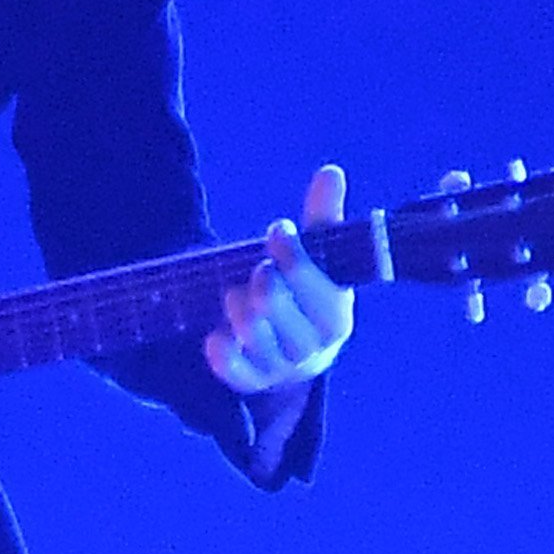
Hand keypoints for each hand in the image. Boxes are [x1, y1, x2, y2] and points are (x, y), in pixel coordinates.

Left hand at [209, 167, 360, 395]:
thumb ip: (324, 219)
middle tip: (256, 269)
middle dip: (260, 278)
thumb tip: (331, 171)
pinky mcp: (252, 382)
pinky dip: (219, 347)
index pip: (313, 282)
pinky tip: (216, 333)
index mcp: (337, 316)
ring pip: (249, 327)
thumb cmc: (308, 295)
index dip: (291, 253)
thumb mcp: (321, 260)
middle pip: (273, 302)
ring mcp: (281, 367)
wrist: (296, 357)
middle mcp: (313, 346)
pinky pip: (229, 366)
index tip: (276, 231)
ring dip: (235, 303)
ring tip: (235, 292)